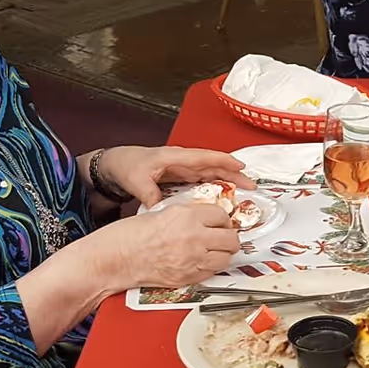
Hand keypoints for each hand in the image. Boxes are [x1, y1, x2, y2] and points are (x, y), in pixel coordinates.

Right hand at [83, 202, 242, 289]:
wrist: (115, 259)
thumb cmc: (129, 236)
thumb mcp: (161, 213)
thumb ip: (187, 215)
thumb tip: (206, 219)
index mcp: (186, 216)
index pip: (221, 215)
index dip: (222, 219)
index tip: (220, 222)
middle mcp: (193, 237)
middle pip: (230, 238)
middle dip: (228, 237)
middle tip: (222, 237)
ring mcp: (192, 259)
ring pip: (226, 258)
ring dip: (223, 254)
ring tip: (214, 251)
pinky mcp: (187, 277)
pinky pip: (212, 272)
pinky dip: (211, 268)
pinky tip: (201, 262)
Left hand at [93, 145, 255, 207]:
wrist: (117, 165)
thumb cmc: (127, 166)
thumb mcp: (137, 180)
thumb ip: (150, 195)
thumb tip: (162, 210)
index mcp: (176, 157)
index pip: (205, 157)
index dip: (224, 162)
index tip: (241, 168)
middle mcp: (183, 161)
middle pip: (214, 166)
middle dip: (234, 174)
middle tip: (252, 186)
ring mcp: (183, 168)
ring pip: (212, 173)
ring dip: (228, 180)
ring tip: (245, 191)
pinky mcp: (181, 176)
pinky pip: (204, 180)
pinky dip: (216, 186)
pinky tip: (225, 197)